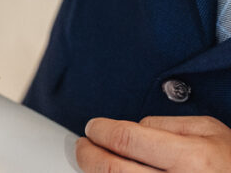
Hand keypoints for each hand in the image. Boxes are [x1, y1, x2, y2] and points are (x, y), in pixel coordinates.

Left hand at [77, 116, 230, 170]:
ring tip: (93, 162)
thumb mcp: (209, 131)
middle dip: (88, 154)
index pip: (125, 139)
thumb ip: (166, 124)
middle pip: (112, 169)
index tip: (92, 128)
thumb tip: (132, 127)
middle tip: (83, 145)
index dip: (100, 131)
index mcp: (191, 158)